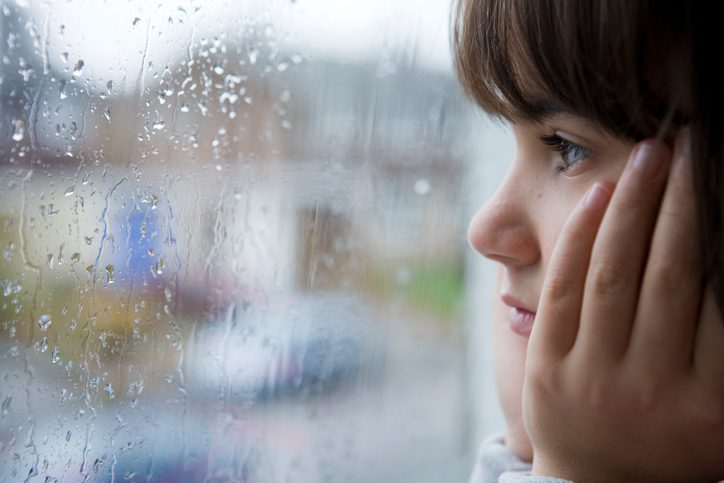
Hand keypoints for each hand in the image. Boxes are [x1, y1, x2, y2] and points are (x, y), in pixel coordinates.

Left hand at [525, 130, 723, 481]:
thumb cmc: (674, 438)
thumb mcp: (721, 407)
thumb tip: (723, 258)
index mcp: (712, 399)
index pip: (720, 292)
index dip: (718, 221)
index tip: (718, 174)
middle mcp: (654, 387)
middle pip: (670, 272)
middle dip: (681, 198)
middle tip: (690, 142)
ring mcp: (593, 378)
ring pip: (613, 273)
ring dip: (633, 205)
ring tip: (652, 154)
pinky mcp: (547, 368)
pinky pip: (564, 291)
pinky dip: (581, 238)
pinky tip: (600, 196)